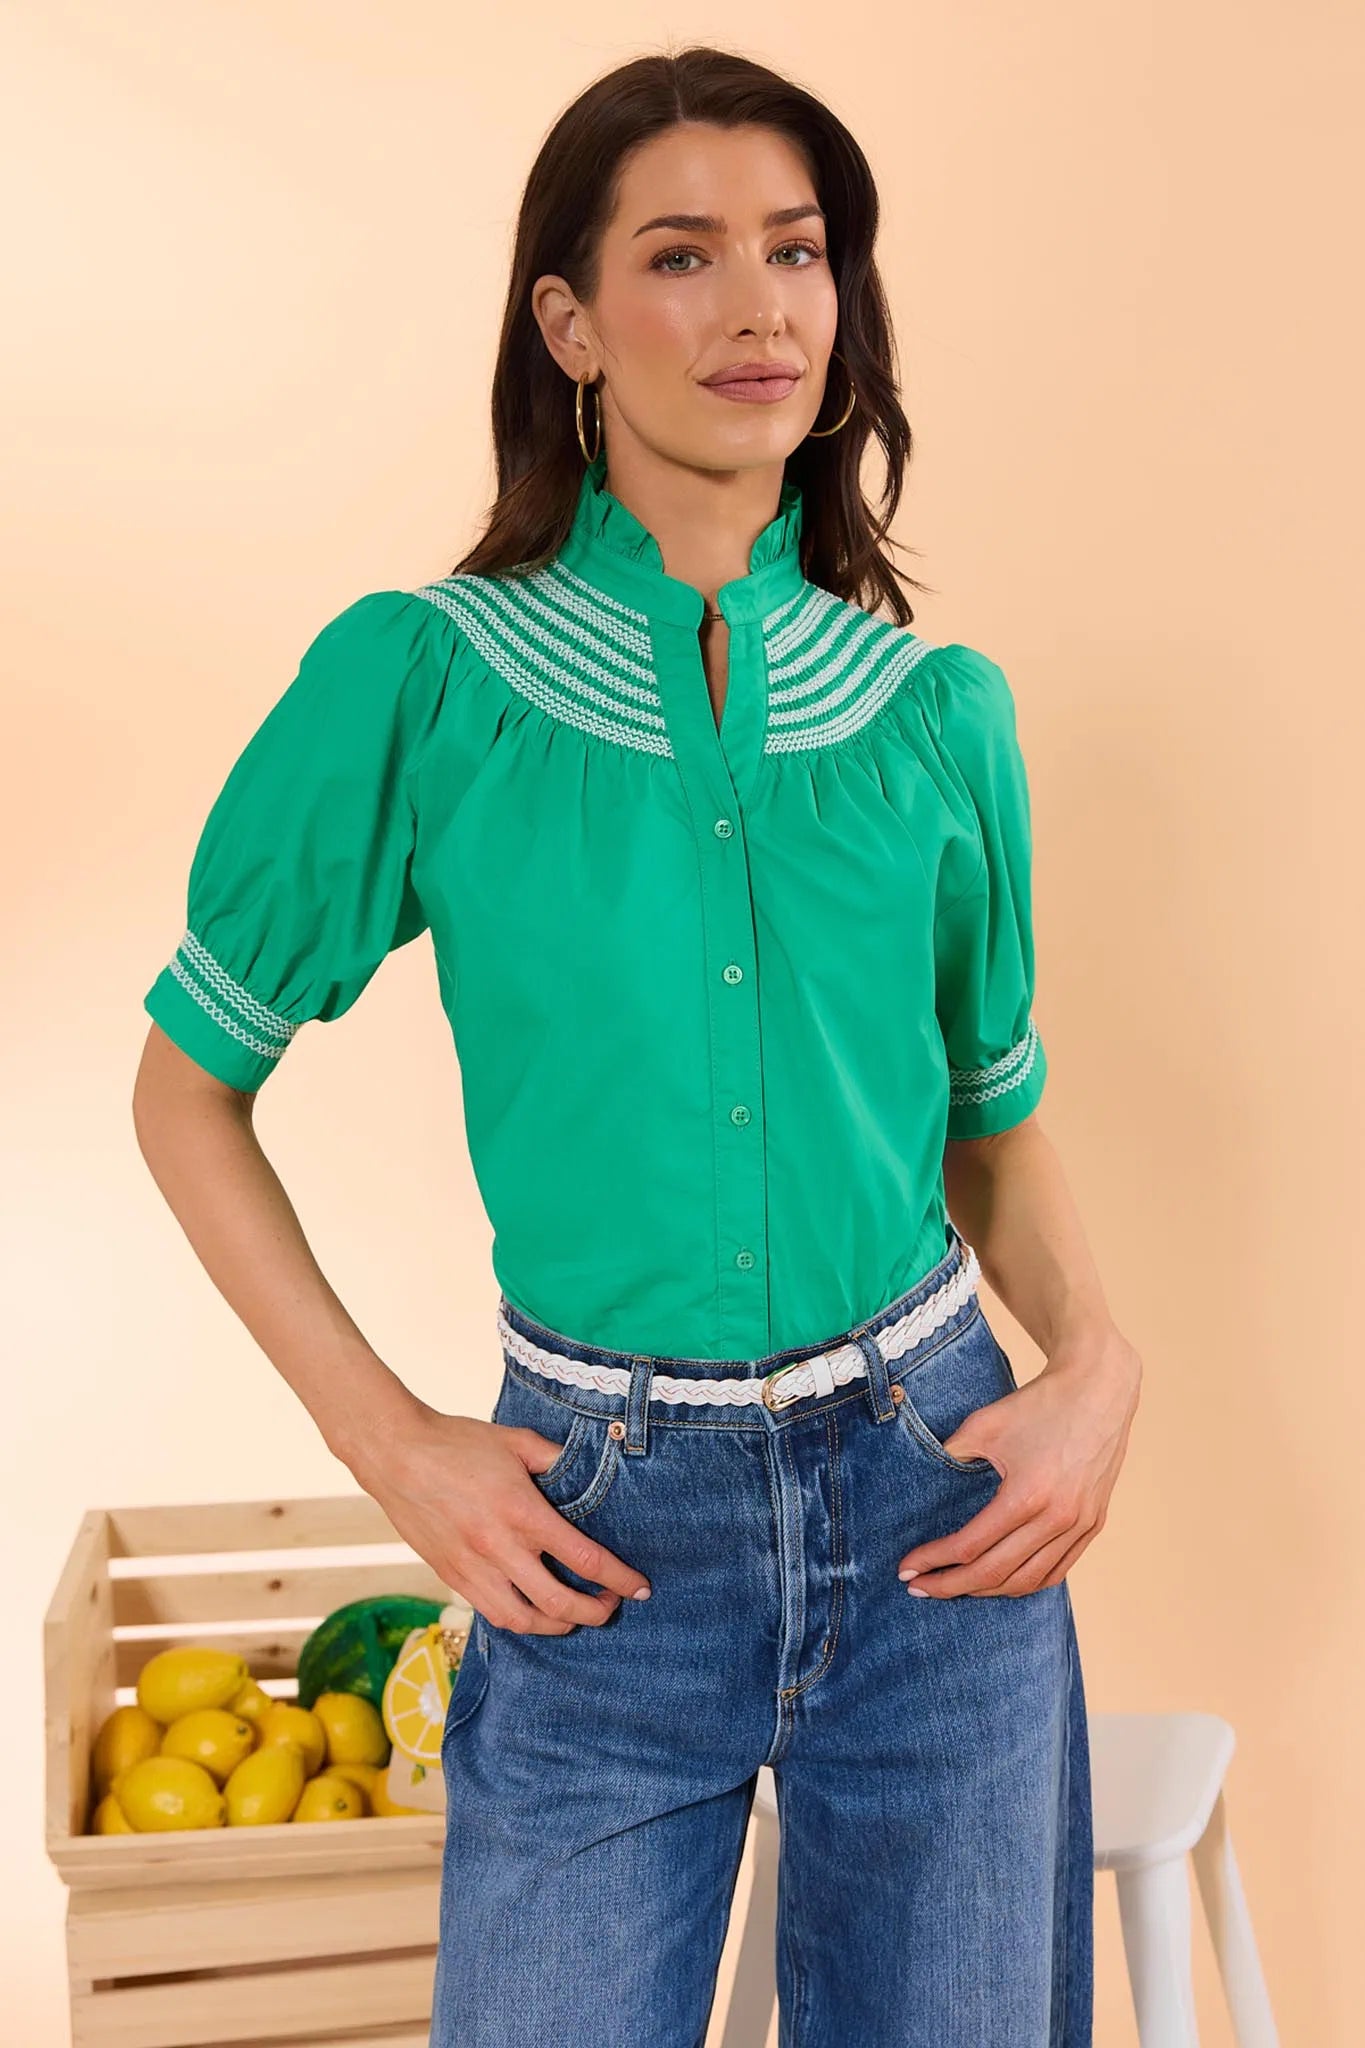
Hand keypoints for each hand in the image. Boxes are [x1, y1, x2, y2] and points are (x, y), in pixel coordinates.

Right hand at [346, 1403, 652, 1633]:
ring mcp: (472, 1567)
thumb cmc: (457, 1443)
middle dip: (594, 1612)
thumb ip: (556, 1458)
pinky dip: (520, 1619)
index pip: (584, 1558)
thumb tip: (591, 1467)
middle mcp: (499, 1548)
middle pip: (558, 1602)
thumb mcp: (516, 1441)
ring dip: (557, 1625)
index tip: (640, 1587)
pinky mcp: (451, 1576)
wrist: (395, 1454)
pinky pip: (492, 1613)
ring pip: (523, 1620)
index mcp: (522, 1512)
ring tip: (575, 1615)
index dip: (619, 1579)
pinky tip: (534, 1609)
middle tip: (611, 1606)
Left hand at [897, 1324, 1142, 1596]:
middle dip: (951, 1586)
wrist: (1098, 1389)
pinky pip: (1057, 1571)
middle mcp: (1058, 1518)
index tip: (906, 1570)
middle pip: (996, 1574)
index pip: (970, 1546)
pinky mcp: (1094, 1524)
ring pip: (1028, 1581)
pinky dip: (1025, 1583)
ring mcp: (1081, 1525)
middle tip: (920, 1588)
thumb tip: (921, 1485)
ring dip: (987, 1591)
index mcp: (1028, 1495)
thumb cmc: (1038, 1405)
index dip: (934, 1561)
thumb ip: (950, 1458)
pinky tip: (1000, 1581)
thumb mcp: (982, 1425)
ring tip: (956, 1586)